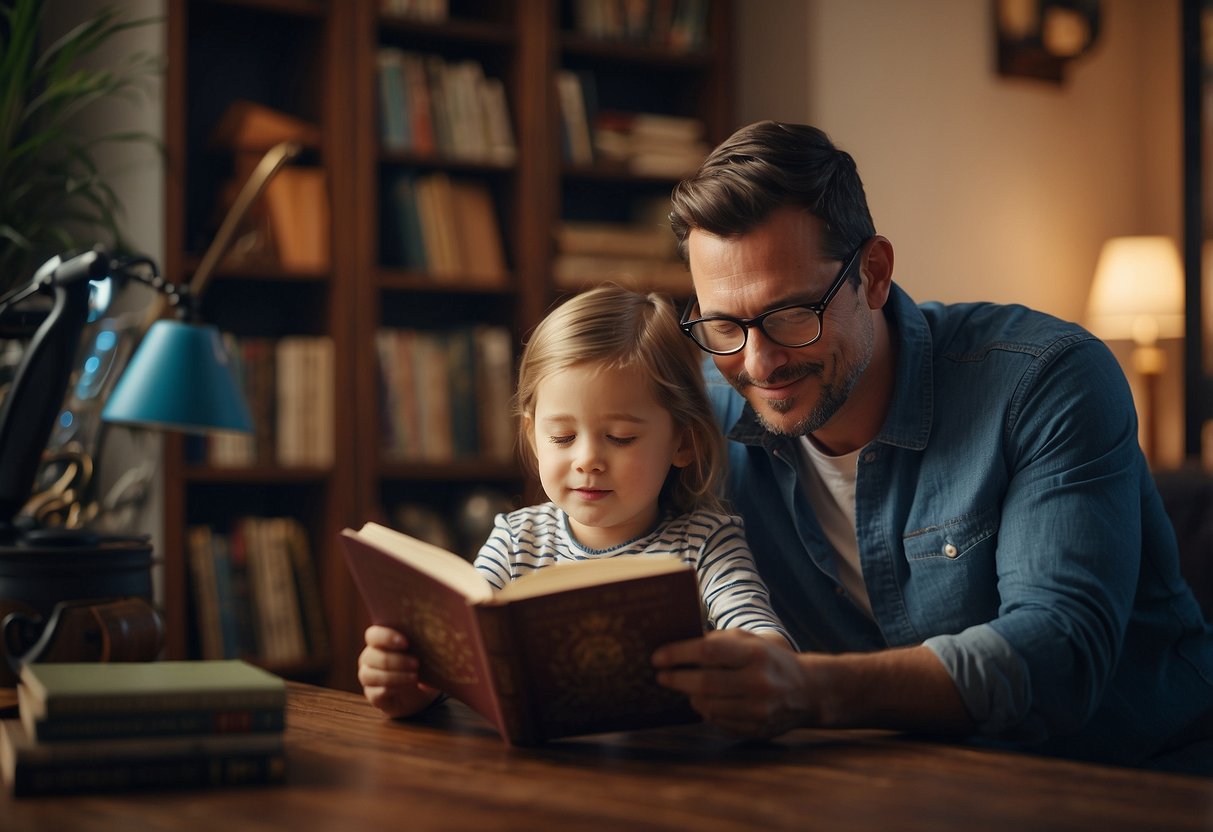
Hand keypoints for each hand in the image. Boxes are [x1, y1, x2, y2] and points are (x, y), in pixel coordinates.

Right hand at [358, 625, 440, 718]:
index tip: (406, 642)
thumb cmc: (423, 666)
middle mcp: (369, 657)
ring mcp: (368, 677)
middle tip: (416, 663)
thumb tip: (440, 639)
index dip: (386, 637)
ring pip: (371, 675)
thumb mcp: (427, 653)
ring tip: (414, 677)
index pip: (374, 635)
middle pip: (372, 656)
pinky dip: (391, 689)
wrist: (421, 694)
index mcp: (380, 641)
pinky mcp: (373, 696)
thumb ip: (428, 643)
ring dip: (394, 676)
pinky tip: (405, 688)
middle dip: (396, 660)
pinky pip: (375, 693)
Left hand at [652, 629, 810, 738]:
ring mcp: (759, 710)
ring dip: (690, 696)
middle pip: (704, 683)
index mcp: (755, 654)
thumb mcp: (749, 641)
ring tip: (683, 686)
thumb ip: (717, 640)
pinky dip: (706, 711)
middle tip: (660, 676)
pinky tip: (704, 701)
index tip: (657, 657)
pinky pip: (718, 722)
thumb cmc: (769, 659)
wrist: (807, 690)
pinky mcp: (756, 730)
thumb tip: (677, 647)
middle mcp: (759, 683)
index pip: (707, 651)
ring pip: (707, 706)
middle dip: (676, 679)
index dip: (678, 654)